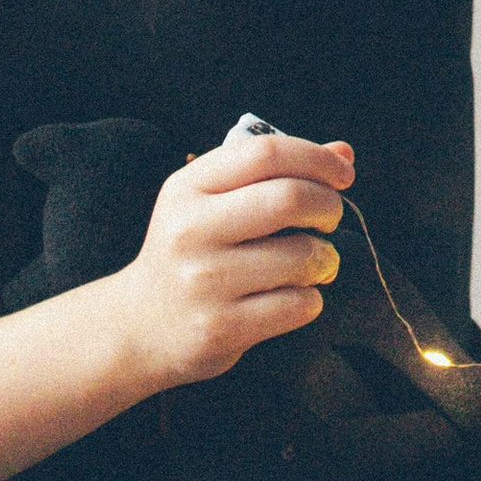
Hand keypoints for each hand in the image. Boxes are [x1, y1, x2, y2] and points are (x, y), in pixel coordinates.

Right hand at [114, 130, 351, 388]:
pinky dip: (311, 298)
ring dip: (325, 259)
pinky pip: (298, 304)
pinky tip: (292, 296)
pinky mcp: (221, 327)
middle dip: (329, 206)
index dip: (318, 159)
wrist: (137, 327)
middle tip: (330, 219)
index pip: (266, 152)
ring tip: (312, 263)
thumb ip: (275, 174)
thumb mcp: (214, 202)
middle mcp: (190, 230)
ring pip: (302, 255)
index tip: (343, 174)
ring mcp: (204, 282)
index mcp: (188, 188)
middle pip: (290, 198)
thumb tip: (343, 154)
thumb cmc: (191, 253)